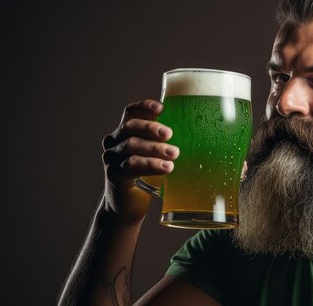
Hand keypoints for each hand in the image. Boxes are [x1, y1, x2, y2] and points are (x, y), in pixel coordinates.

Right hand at [101, 99, 179, 223]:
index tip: (161, 108)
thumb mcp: (156, 155)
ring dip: (154, 149)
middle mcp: (114, 141)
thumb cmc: (147, 176)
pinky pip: (130, 166)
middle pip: (130, 126)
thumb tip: (201, 134)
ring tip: (174, 154)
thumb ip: (166, 143)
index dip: (144, 106)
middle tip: (170, 134)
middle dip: (151, 128)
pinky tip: (165, 168)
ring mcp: (111, 158)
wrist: (127, 205)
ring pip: (131, 146)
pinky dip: (150, 165)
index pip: (131, 112)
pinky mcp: (113, 175)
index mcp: (125, 132)